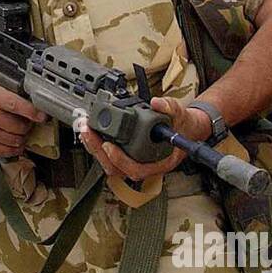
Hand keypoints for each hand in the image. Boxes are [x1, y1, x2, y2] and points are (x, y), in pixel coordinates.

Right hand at [0, 76, 46, 156]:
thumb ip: (13, 93)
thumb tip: (35, 101)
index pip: (16, 106)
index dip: (32, 112)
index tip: (42, 116)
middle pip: (18, 127)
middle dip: (28, 125)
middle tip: (27, 121)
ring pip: (14, 140)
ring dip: (22, 137)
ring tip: (21, 131)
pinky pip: (4, 151)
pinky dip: (14, 149)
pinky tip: (15, 142)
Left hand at [79, 96, 211, 182]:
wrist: (186, 129)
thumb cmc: (183, 127)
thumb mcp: (179, 114)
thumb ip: (169, 108)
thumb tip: (156, 103)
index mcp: (159, 162)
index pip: (136, 170)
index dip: (120, 160)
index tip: (108, 146)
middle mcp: (145, 166)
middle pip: (116, 168)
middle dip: (98, 150)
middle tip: (87, 131)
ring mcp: (134, 162)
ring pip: (110, 164)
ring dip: (94, 148)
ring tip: (84, 129)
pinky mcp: (127, 155)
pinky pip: (109, 156)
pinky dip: (98, 144)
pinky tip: (90, 131)